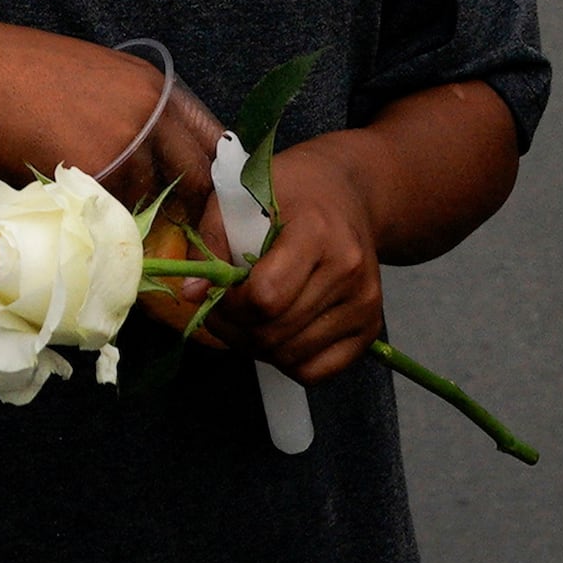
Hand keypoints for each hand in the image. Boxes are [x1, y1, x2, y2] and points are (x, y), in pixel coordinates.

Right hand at [0, 20, 217, 209]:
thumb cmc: (23, 76)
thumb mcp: (96, 80)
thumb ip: (135, 115)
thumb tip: (159, 166)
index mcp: (154, 86)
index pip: (214, 140)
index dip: (217, 178)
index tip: (207, 204)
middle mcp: (150, 111)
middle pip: (198, 178)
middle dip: (191, 212)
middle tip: (172, 233)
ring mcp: (127, 141)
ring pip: (153, 201)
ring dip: (138, 219)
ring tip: (110, 221)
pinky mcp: (97, 172)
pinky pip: (116, 213)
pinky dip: (104, 223)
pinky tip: (80, 214)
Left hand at [183, 133, 389, 383]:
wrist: (346, 193)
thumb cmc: (289, 191)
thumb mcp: (240, 197)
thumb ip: (210, 242)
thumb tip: (191, 294)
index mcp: (317, 232)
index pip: (265, 297)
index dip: (230, 304)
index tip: (218, 289)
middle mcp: (349, 271)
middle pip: (274, 333)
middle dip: (236, 329)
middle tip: (224, 310)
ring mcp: (365, 303)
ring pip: (291, 357)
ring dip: (258, 346)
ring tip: (249, 317)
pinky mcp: (371, 327)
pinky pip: (317, 371)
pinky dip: (289, 361)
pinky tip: (279, 330)